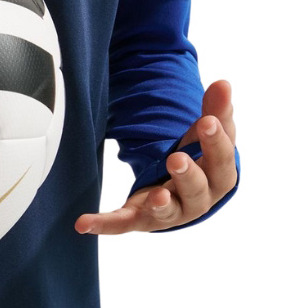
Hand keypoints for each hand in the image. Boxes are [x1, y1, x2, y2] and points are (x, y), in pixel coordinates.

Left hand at [75, 79, 237, 234]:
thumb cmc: (199, 158)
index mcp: (218, 177)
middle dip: (188, 174)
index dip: (216, 142)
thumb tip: (223, 83)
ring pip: (167, 211)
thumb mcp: (206, 135)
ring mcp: (168, 212)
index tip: (208, 121)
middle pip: (197, 190)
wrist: (182, 191)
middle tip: (177, 158)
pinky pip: (121, 223)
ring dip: (161, 203)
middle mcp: (197, 199)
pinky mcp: (139, 218)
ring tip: (157, 196)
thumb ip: (215, 111)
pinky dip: (104, 224)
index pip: (221, 160)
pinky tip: (83, 223)